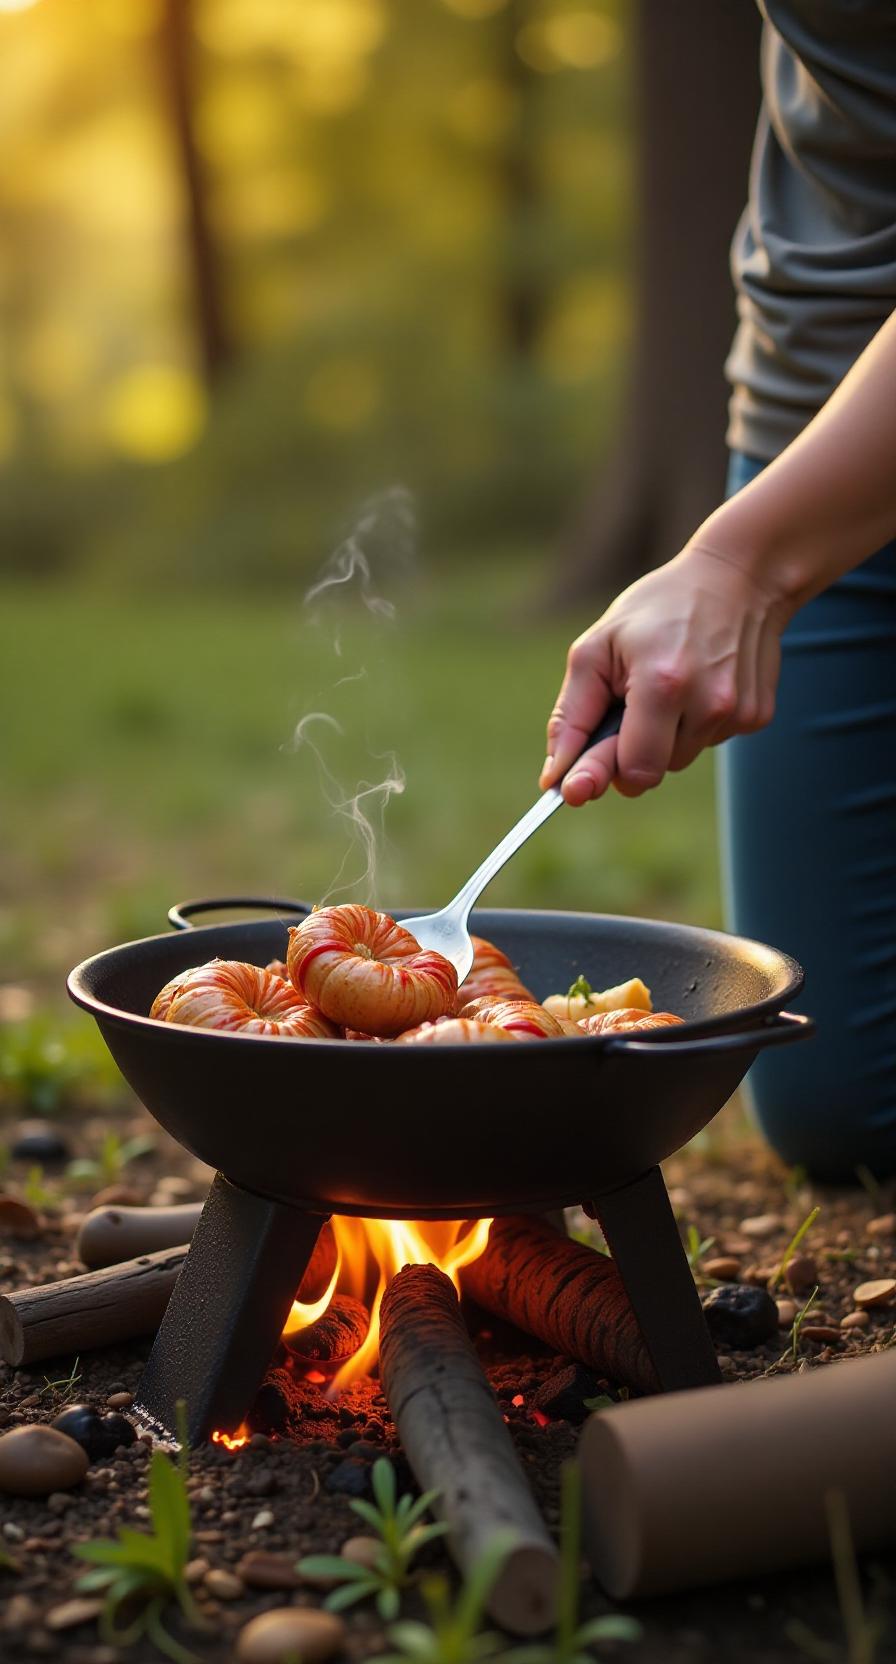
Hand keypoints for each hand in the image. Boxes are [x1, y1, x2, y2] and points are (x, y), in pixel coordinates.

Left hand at [540, 543, 791, 803]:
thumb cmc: (658, 609)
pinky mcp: (757, 715)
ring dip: (663, 736)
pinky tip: (699, 683)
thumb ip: (572, 715)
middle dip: (629, 751)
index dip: (600, 777)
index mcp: (664, 685)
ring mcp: (739, 712)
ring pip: (680, 760)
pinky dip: (694, 724)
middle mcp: (709, 703)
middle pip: (653, 772)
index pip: (633, 768)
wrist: (739, 577)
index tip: (574, 791)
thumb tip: (554, 777)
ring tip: (669, 684)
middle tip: (626, 708)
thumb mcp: (599, 647)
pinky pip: (709, 743)